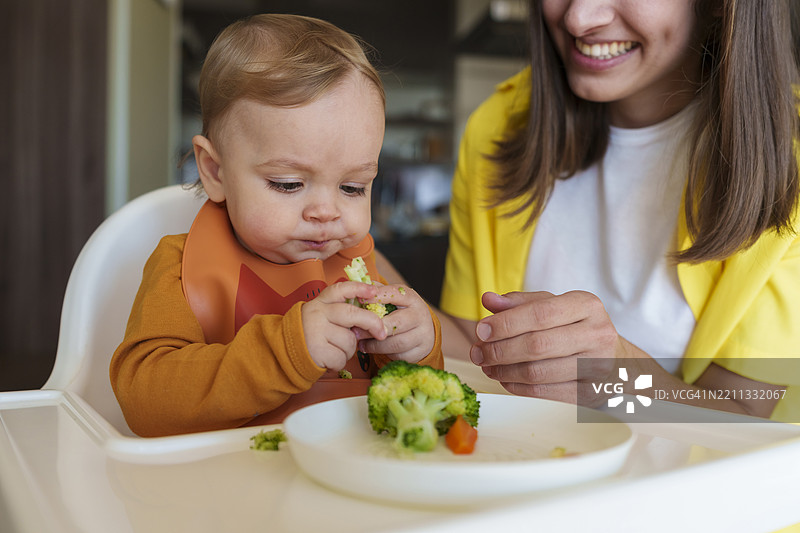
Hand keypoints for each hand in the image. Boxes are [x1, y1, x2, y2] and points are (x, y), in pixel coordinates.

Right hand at [301, 281, 387, 370]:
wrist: (287, 353)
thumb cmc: (312, 334)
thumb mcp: (323, 316)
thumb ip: (341, 312)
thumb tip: (372, 318)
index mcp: (321, 302)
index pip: (340, 289)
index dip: (358, 288)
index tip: (373, 291)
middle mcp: (317, 313)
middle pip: (352, 314)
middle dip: (371, 323)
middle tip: (381, 332)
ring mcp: (316, 331)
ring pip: (349, 341)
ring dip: (348, 350)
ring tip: (334, 349)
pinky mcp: (316, 350)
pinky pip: (341, 358)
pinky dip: (339, 362)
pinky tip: (329, 359)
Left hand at [356, 284, 435, 362]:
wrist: (424, 332)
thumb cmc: (401, 312)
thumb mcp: (394, 299)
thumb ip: (378, 293)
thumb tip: (358, 287)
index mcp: (411, 298)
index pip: (394, 294)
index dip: (376, 297)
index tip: (360, 300)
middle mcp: (420, 315)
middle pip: (396, 323)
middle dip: (374, 327)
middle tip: (355, 329)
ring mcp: (422, 335)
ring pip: (396, 343)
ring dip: (375, 344)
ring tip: (360, 342)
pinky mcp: (419, 351)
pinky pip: (398, 355)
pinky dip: (381, 354)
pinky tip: (369, 349)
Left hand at [471, 291, 636, 403]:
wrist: (617, 361)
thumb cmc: (576, 328)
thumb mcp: (554, 306)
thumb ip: (520, 303)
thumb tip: (488, 300)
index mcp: (586, 305)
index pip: (540, 313)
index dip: (506, 323)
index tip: (481, 331)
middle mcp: (597, 333)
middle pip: (537, 345)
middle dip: (500, 350)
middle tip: (477, 353)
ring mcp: (597, 366)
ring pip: (538, 372)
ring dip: (504, 371)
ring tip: (487, 366)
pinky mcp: (589, 393)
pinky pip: (543, 392)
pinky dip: (517, 387)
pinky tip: (504, 379)